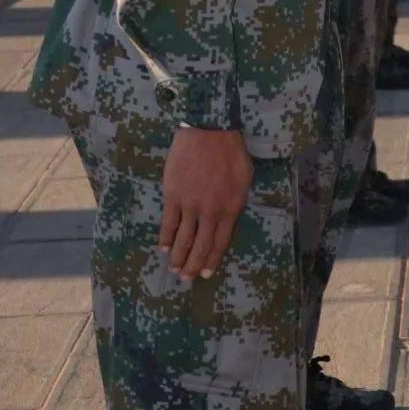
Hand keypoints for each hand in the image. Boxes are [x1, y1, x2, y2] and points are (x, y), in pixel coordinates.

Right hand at [159, 126, 252, 282]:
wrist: (209, 130)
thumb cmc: (231, 150)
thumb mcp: (244, 178)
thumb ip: (236, 200)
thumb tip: (230, 217)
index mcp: (230, 209)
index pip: (220, 242)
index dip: (211, 259)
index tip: (206, 272)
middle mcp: (210, 212)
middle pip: (200, 245)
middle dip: (193, 265)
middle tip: (187, 279)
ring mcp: (190, 205)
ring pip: (183, 238)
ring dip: (178, 257)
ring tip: (174, 269)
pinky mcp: (173, 195)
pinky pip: (169, 223)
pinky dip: (166, 238)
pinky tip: (163, 248)